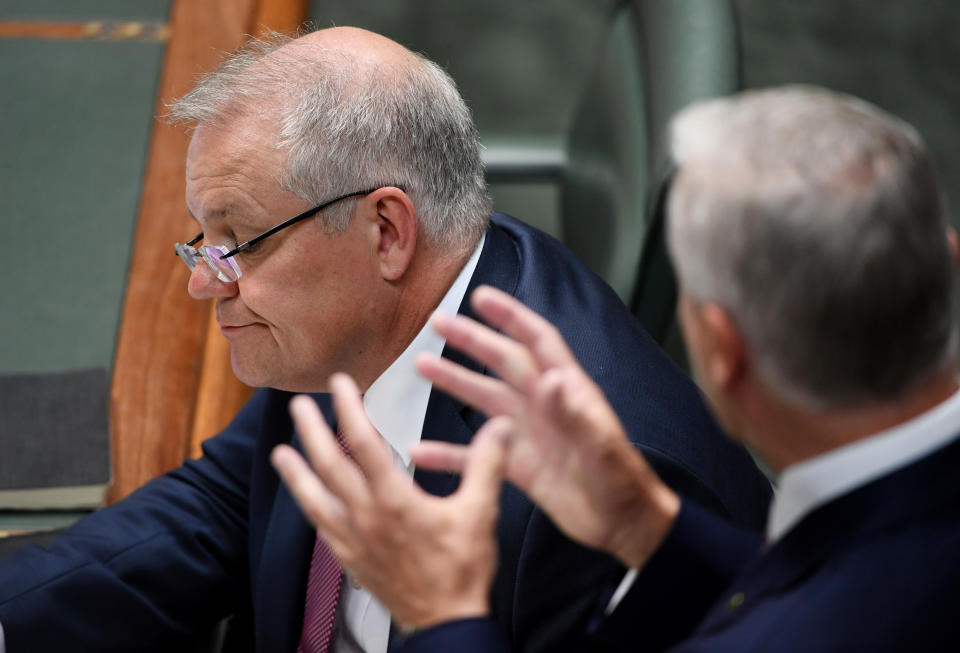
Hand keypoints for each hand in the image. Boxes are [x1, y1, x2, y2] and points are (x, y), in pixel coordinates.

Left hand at [271, 374, 510, 628]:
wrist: (445, 623)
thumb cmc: (461, 571)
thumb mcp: (481, 513)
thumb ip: (487, 465)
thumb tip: (500, 427)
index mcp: (395, 500)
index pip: (364, 444)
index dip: (349, 409)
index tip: (340, 385)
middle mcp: (366, 516)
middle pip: (329, 465)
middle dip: (312, 430)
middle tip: (299, 405)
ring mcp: (354, 540)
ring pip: (315, 498)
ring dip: (296, 472)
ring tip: (281, 452)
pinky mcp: (351, 559)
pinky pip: (321, 528)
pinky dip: (309, 508)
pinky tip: (306, 500)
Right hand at [415, 286, 679, 568]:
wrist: (621, 523)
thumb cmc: (621, 480)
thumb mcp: (601, 445)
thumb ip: (574, 413)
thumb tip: (553, 379)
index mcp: (568, 390)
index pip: (537, 341)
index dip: (511, 317)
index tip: (481, 297)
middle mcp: (544, 405)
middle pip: (502, 363)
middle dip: (471, 341)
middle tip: (437, 322)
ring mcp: (528, 433)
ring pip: (483, 400)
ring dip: (454, 382)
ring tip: (421, 365)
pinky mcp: (517, 465)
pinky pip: (477, 454)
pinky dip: (448, 453)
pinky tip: (420, 451)